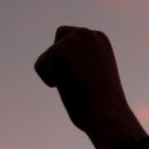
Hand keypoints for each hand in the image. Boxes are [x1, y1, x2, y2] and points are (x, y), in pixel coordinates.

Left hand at [33, 25, 142, 148]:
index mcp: (99, 38)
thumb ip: (84, 61)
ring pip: (49, 54)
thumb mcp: (98, 74)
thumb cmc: (105, 104)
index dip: (73, 58)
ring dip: (56, 72)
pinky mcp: (57, 51)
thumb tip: (69, 65)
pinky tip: (66, 87)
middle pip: (59, 36)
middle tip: (72, 80)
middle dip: (60, 57)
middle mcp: (87, 34)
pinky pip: (40, 66)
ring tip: (74, 86)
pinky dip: (48, 80)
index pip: (73, 37)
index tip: (86, 77)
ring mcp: (72, 41)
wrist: (108, 114)